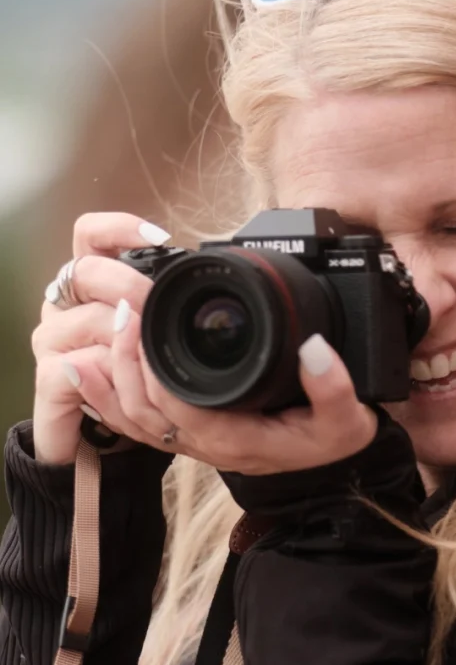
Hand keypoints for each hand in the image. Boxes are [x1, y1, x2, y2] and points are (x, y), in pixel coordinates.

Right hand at [32, 213, 171, 463]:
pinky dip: (108, 371)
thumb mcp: (150, 332)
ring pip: (86, 319)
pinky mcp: (48, 380)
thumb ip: (161, 301)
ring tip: (153, 350)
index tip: (160, 238)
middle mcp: (64, 305)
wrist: (94, 436)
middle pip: (85, 270)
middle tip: (157, 303)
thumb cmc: (129, 375)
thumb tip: (198, 275)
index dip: (120, 228)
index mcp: (89, 284)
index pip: (90, 234)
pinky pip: (77, 367)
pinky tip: (124, 375)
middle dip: (129, 284)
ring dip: (126, 335)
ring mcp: (52, 341)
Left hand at [64, 300, 377, 474]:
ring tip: (92, 338)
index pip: (176, 405)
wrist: (328, 468)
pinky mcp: (191, 433)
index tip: (142, 319)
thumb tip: (313, 346)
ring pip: (133, 420)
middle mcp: (205, 444)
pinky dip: (108, 400)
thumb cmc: (332, 444)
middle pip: (143, 411)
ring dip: (108, 381)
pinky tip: (92, 373)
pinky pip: (138, 422)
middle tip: (120, 312)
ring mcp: (194, 441)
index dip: (151, 368)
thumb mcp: (347, 420)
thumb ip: (334, 387)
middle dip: (123, 362)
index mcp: (237, 438)